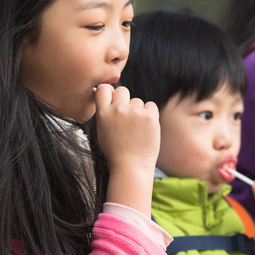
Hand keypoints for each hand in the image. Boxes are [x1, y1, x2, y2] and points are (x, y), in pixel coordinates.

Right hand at [94, 84, 159, 214]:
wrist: (131, 166)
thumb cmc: (116, 152)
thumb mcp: (103, 131)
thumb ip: (106, 114)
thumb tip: (111, 98)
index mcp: (103, 113)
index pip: (103, 88)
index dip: (108, 92)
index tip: (112, 99)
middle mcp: (118, 110)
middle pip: (122, 90)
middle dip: (124, 100)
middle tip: (127, 115)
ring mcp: (134, 112)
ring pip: (137, 101)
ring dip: (138, 111)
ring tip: (136, 129)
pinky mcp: (150, 116)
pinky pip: (151, 106)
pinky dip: (150, 114)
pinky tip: (146, 128)